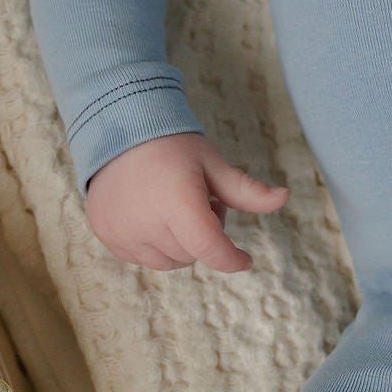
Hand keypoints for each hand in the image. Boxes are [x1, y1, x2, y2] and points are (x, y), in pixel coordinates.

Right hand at [84, 130, 288, 269]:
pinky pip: (141, 258)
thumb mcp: (212, 164)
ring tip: (174, 208)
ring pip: (167, 262)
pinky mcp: (107, 235)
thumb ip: (247, 190)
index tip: (245, 259)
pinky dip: (153, 245)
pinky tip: (151, 214)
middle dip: (203, 236)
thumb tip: (284, 198)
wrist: (118, 128)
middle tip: (201, 203)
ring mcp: (122, 232)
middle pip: (192, 255)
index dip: (231, 258)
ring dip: (179, 244)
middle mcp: (146, 223)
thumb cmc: (171, 146)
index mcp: (177, 202)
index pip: (209, 248)